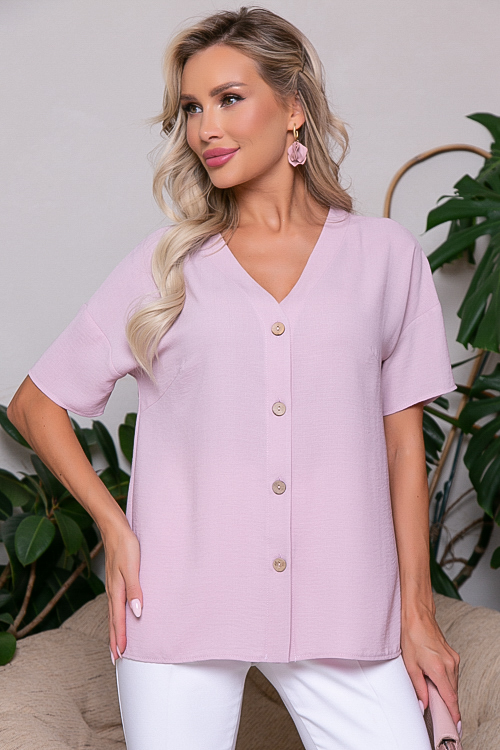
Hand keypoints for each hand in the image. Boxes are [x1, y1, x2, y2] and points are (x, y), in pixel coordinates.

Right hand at [103, 521, 142, 662]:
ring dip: (113, 630)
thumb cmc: (125, 545)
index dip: (120, 638)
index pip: (118, 620)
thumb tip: (137, 612)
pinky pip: (114, 604)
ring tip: (115, 644)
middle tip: (115, 659)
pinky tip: (118, 617)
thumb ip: (135, 590)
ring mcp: (112, 586)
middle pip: (112, 621)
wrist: (114, 529)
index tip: (120, 655)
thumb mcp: (132, 567)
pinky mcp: (115, 580)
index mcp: (116, 590)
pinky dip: (115, 616)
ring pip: (112, 614)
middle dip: (113, 640)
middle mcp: (112, 591)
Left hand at [401, 605, 460, 732]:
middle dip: (448, 704)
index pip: (450, 698)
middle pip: (453, 692)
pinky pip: (453, 674)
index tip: (454, 723)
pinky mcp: (453, 655)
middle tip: (440, 713)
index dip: (453, 713)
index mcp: (439, 668)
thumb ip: (418, 686)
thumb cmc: (411, 635)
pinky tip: (436, 680)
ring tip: (434, 695)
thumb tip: (422, 703)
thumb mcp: (410, 664)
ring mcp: (453, 659)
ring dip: (446, 691)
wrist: (417, 615)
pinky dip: (447, 681)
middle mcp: (450, 664)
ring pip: (453, 683)